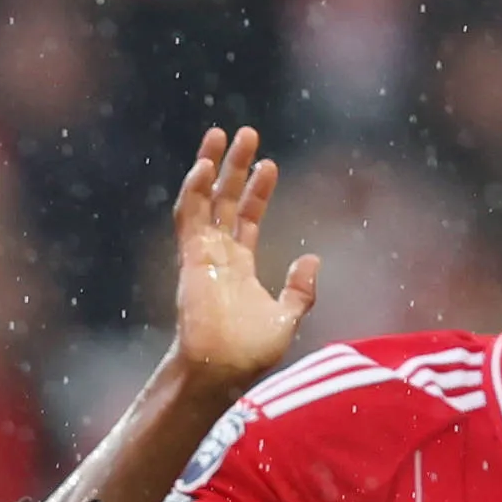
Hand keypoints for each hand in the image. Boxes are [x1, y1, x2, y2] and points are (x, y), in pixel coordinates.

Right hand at [168, 126, 321, 403]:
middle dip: (235, 167)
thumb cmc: (250, 352)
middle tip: (247, 133)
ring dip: (210, 166)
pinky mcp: (191, 258)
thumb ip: (300, 290)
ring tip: (221, 133)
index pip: (247, 219)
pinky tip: (204, 165)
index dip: (258, 191)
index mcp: (239, 267)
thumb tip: (313, 258)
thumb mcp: (287, 317)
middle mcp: (219, 255)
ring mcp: (203, 254)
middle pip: (225, 200)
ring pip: (204, 200)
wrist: (223, 368)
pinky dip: (193, 191)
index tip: (270, 165)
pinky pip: (189, 217)